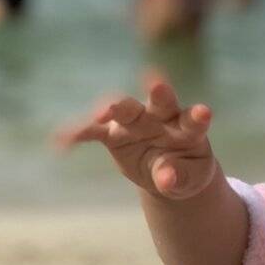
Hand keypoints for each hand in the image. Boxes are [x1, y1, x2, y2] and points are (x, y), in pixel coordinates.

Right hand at [55, 75, 217, 199]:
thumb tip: (166, 180)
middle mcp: (161, 117)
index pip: (193, 119)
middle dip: (158, 93)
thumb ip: (178, 177)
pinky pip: (92, 131)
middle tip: (157, 84)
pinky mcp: (112, 132)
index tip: (204, 113)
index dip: (198, 116)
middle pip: (160, 102)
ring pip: (124, 109)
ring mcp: (135, 122)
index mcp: (187, 127)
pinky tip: (60, 141)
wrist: (167, 173)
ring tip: (101, 113)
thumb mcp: (189, 179)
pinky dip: (77, 134)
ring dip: (113, 107)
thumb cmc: (185, 171)